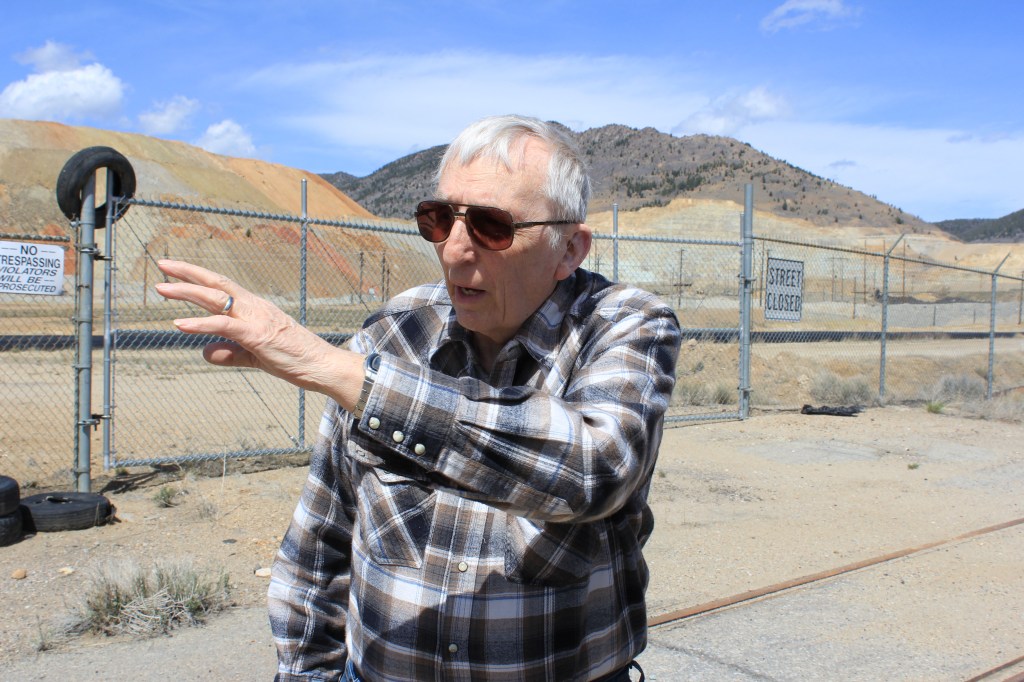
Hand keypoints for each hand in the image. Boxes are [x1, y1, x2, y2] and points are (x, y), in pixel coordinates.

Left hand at [154, 259, 362, 408]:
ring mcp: (256, 319)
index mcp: (255, 309)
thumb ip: (229, 353)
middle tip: (162, 264)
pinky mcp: (257, 335)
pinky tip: (179, 324)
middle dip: (187, 272)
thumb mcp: (255, 357)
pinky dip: (200, 323)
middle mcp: (254, 307)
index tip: (174, 271)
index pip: (222, 287)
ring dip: (187, 292)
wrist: (322, 366)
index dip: (198, 277)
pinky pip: (223, 325)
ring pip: (217, 298)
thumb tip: (204, 351)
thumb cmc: (295, 359)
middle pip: (216, 283)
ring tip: (161, 288)